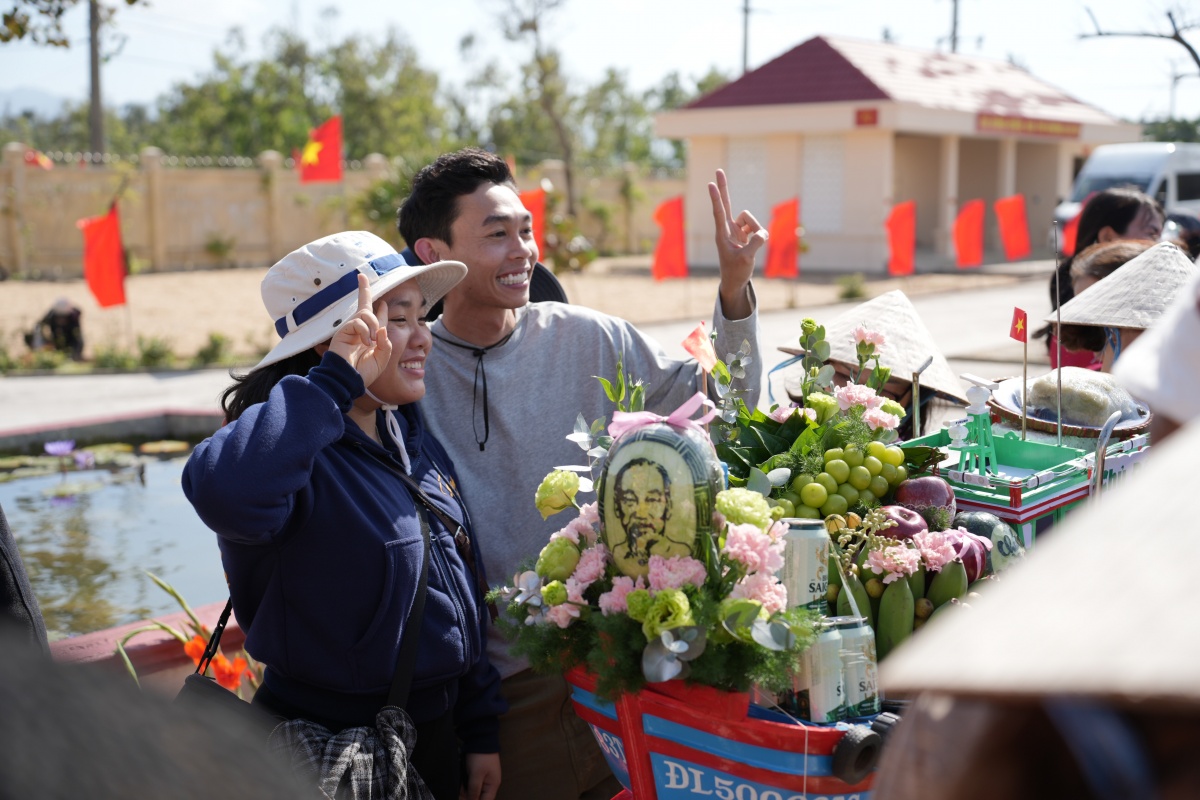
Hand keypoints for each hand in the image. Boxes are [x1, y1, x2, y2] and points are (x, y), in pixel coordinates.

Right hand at [328, 273, 391, 386]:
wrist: (348, 380)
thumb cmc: (364, 372)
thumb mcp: (382, 359)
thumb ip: (386, 343)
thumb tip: (383, 328)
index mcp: (370, 337)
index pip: (376, 319)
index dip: (380, 310)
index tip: (383, 303)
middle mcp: (360, 330)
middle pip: (364, 305)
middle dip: (363, 290)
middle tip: (361, 276)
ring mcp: (351, 329)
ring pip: (365, 313)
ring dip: (373, 325)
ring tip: (373, 341)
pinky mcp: (343, 331)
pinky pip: (358, 322)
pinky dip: (365, 332)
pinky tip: (365, 343)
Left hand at [460, 752, 500, 799]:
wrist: (480, 739)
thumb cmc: (481, 756)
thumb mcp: (476, 775)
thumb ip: (474, 790)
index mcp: (493, 785)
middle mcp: (490, 783)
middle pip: (479, 797)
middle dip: (468, 797)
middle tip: (461, 794)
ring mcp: (484, 778)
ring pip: (474, 791)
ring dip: (466, 791)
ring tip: (461, 787)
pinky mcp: (478, 773)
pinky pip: (472, 784)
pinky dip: (466, 785)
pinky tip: (461, 783)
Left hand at [709, 168, 765, 319]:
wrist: (735, 279)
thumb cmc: (736, 270)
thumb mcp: (746, 259)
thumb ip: (755, 244)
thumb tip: (763, 232)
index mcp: (722, 234)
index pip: (719, 212)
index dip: (716, 198)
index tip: (710, 185)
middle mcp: (727, 228)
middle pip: (726, 203)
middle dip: (723, 187)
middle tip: (718, 170)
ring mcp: (736, 229)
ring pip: (750, 219)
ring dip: (756, 229)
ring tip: (753, 245)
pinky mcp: (744, 233)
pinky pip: (757, 227)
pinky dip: (760, 234)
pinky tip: (756, 244)